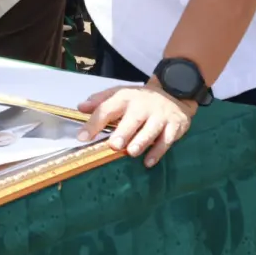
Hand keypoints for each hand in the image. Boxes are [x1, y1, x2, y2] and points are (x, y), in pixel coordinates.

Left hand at [76, 82, 197, 167]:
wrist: (173, 93)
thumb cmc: (139, 99)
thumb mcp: (119, 94)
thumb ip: (99, 101)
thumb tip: (80, 107)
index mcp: (125, 97)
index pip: (107, 109)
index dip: (94, 123)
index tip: (82, 137)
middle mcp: (143, 106)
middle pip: (133, 118)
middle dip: (124, 132)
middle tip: (114, 145)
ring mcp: (160, 115)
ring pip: (151, 129)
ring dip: (141, 141)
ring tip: (131, 152)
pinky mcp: (175, 125)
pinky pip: (167, 139)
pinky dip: (158, 151)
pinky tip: (148, 162)